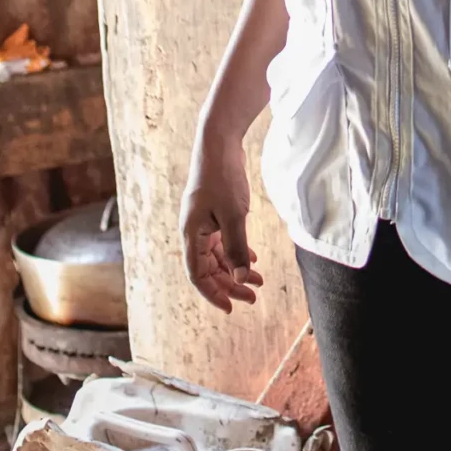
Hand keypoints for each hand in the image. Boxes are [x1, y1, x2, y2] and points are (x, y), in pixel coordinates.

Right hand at [179, 126, 263, 312]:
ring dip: (237, 268)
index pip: (198, 275)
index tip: (232, 307)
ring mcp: (203, 222)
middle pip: (209, 268)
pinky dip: (237, 251)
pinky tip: (253, 258)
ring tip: (259, 281)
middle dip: (230, 284)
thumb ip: (237, 247)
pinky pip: (223, 241)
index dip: (213, 294)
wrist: (219, 143)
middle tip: (254, 296)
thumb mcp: (234, 215)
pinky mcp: (213, 213)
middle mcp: (193, 231)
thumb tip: (240, 278)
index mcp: (191, 234)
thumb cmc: (223, 177)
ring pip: (218, 255)